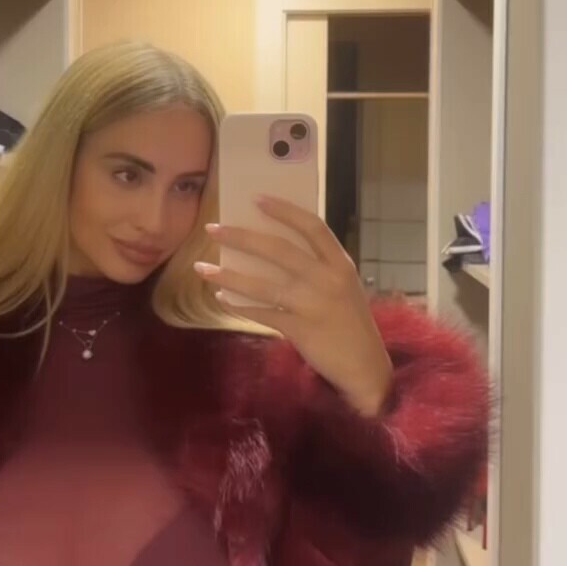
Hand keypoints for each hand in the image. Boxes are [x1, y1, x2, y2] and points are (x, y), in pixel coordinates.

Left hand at [194, 195, 393, 416]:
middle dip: (241, 237)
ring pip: (262, 284)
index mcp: (340, 264)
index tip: (257, 199)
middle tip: (213, 229)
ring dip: (228, 275)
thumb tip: (272, 248)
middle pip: (278, 250)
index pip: (312, 227)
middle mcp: (327, 279)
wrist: (365, 366)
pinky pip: (262, 313)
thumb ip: (318, 266)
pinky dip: (239, 306)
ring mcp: (313, 305)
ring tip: (201, 267)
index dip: (284, 211)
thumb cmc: (350, 322)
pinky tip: (222, 298)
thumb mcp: (344, 286)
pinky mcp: (300, 329)